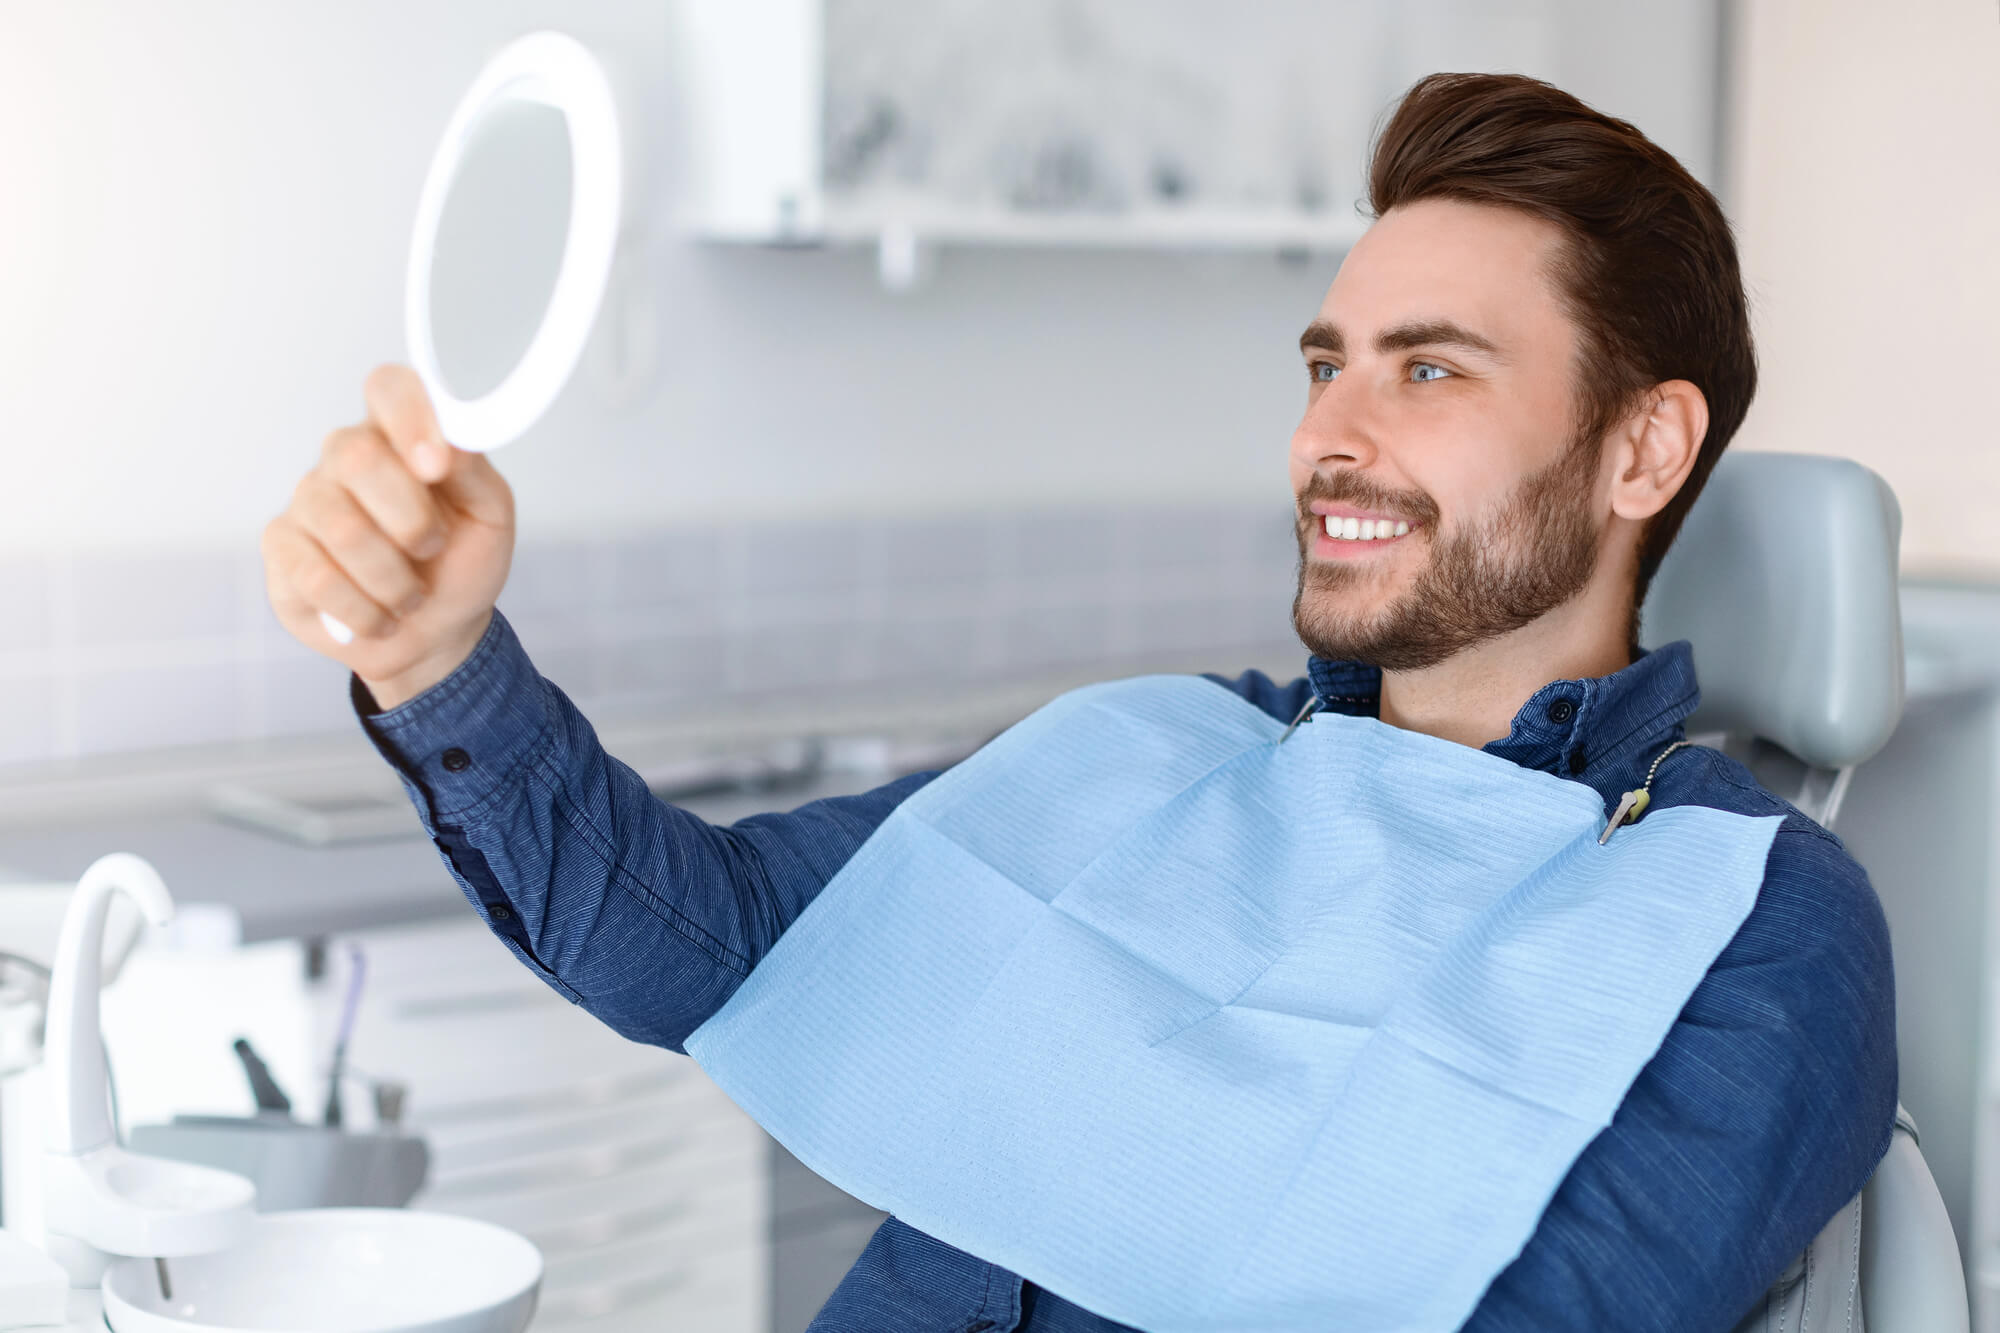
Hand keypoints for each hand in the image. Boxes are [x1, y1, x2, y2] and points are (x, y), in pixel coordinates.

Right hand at [262, 364, 514, 708]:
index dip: (409, 417)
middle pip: (356, 456)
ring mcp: (308, 499)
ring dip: (394, 580)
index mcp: (401, 435)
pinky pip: (316, 577)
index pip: (388, 388)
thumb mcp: (488, 518)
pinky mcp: (282, 547)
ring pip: (340, 528)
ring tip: (411, 595)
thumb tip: (450, 441)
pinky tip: (380, 617)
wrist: (436, 633)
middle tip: (432, 549)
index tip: (436, 465)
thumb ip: (473, 472)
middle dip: (410, 521)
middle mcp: (346, 456)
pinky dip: (364, 611)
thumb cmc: (460, 563)